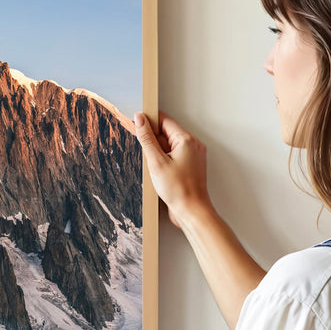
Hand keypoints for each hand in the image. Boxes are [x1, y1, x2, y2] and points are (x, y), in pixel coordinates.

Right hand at [125, 110, 211, 229]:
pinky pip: (174, 155)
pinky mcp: (191, 165)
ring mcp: (193, 155)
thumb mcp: (156, 162)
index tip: (137, 124)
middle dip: (153, 141)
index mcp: (186, 140)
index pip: (165, 120)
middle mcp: (193, 145)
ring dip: (158, 152)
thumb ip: (147, 138)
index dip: (149, 121)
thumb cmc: (178, 189)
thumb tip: (140, 119)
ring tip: (156, 168)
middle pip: (167, 132)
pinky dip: (165, 160)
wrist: (191, 211)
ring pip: (170, 145)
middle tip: (148, 157)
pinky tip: (161, 173)